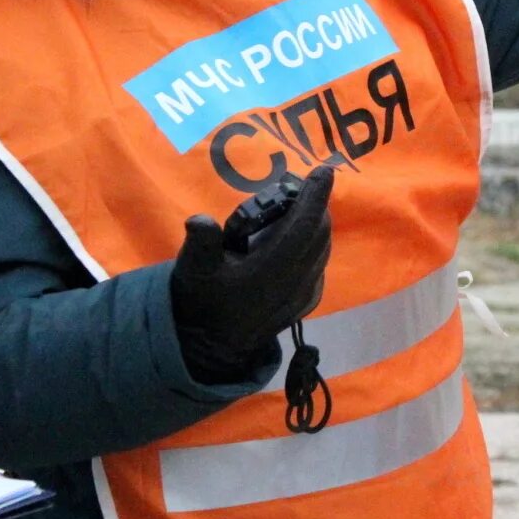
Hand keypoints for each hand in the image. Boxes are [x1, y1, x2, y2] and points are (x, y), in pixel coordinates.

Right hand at [170, 165, 334, 382]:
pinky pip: (320, 265)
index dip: (316, 197)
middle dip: (317, 205)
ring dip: (317, 224)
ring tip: (302, 205)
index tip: (325, 171)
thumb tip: (200, 220)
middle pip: (319, 234)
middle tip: (305, 184)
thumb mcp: (192, 271)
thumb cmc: (202, 304)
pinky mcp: (304, 303)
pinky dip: (316, 244)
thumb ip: (200, 243)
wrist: (211, 348)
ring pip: (323, 250)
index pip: (304, 226)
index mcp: (272, 272)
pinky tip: (301, 237)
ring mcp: (303, 295)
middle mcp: (295, 282)